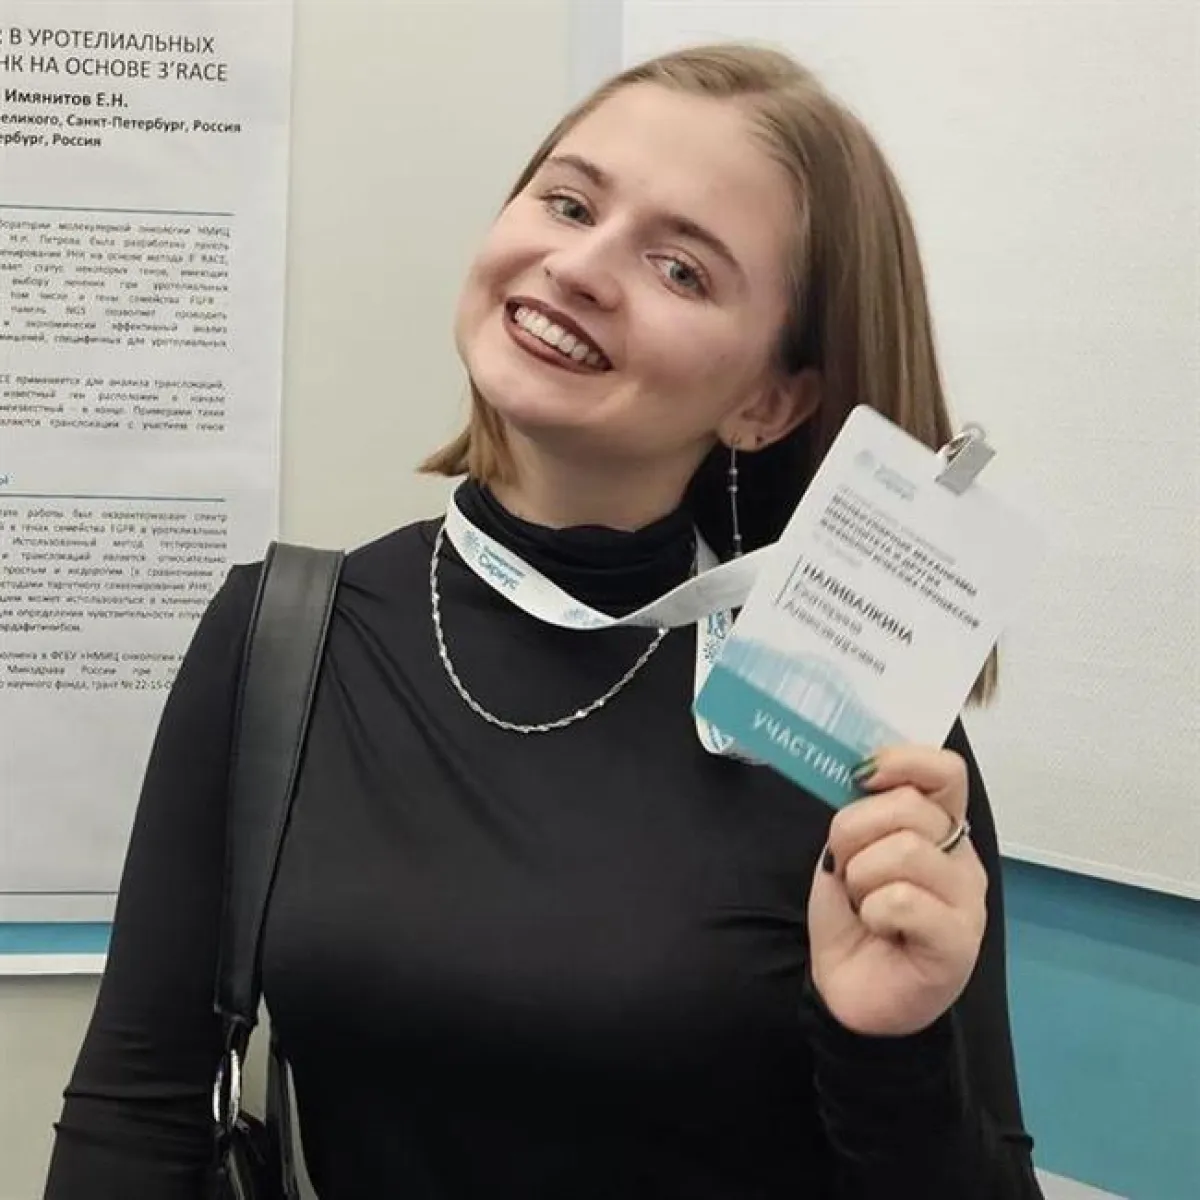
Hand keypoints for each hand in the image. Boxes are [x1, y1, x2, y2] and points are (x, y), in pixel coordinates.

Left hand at [806, 745, 987, 1036]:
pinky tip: (878, 929)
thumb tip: (864, 770)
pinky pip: (902, 900)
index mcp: (939, 828)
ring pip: (904, 851)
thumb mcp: (848, 852)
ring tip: (863, 903)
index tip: (862, 776)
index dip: (904, 761)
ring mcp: (967, 901)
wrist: (851, 992)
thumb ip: (863, 812)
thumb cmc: (853, 916)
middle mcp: (961, 857)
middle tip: (847, 871)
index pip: (945, 772)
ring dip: (860, 877)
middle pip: (909, 808)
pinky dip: (871, 911)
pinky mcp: (960, 942)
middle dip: (854, 833)